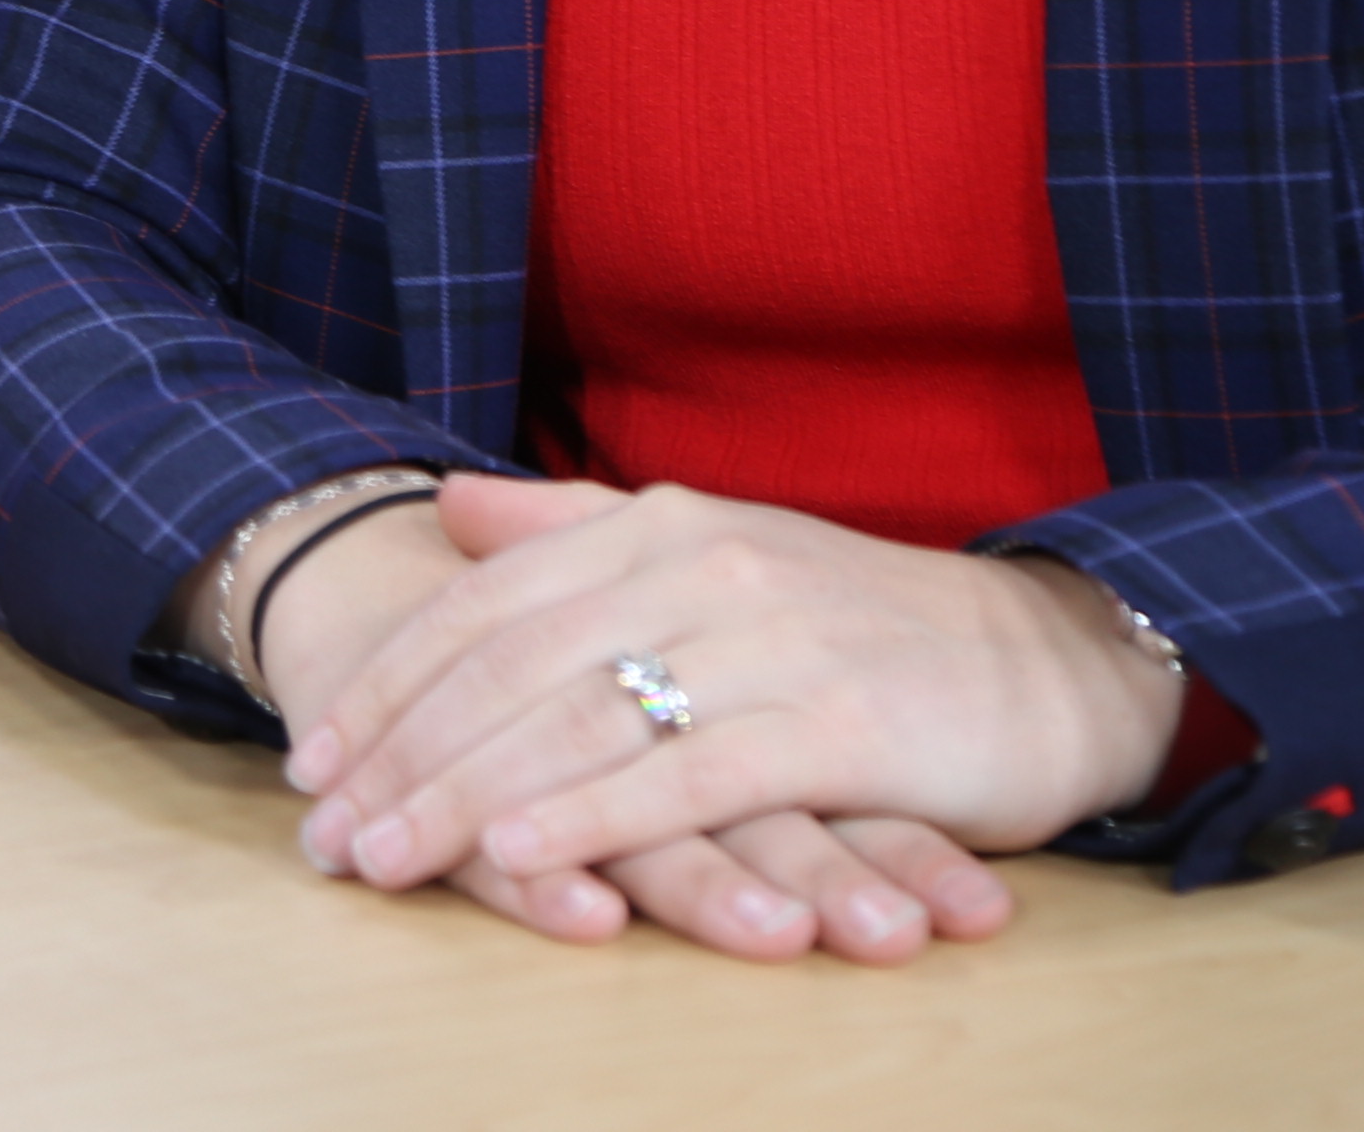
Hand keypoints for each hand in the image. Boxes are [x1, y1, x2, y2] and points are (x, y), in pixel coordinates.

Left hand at [285, 474, 1162, 961]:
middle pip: (509, 667)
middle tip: (321, 834)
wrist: (1048, 660)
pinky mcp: (835, 726)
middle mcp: (703, 567)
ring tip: (382, 857)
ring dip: (462, 798)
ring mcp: (769, 641)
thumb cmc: (866, 628)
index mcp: (662, 525)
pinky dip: (590, 814)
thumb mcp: (715, 553)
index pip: (486, 605)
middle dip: (400, 755)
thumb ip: (578, 531)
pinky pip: (685, 775)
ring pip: (577, 721)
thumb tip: (451, 506)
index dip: (389, 685)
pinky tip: (517, 854)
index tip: (315, 761)